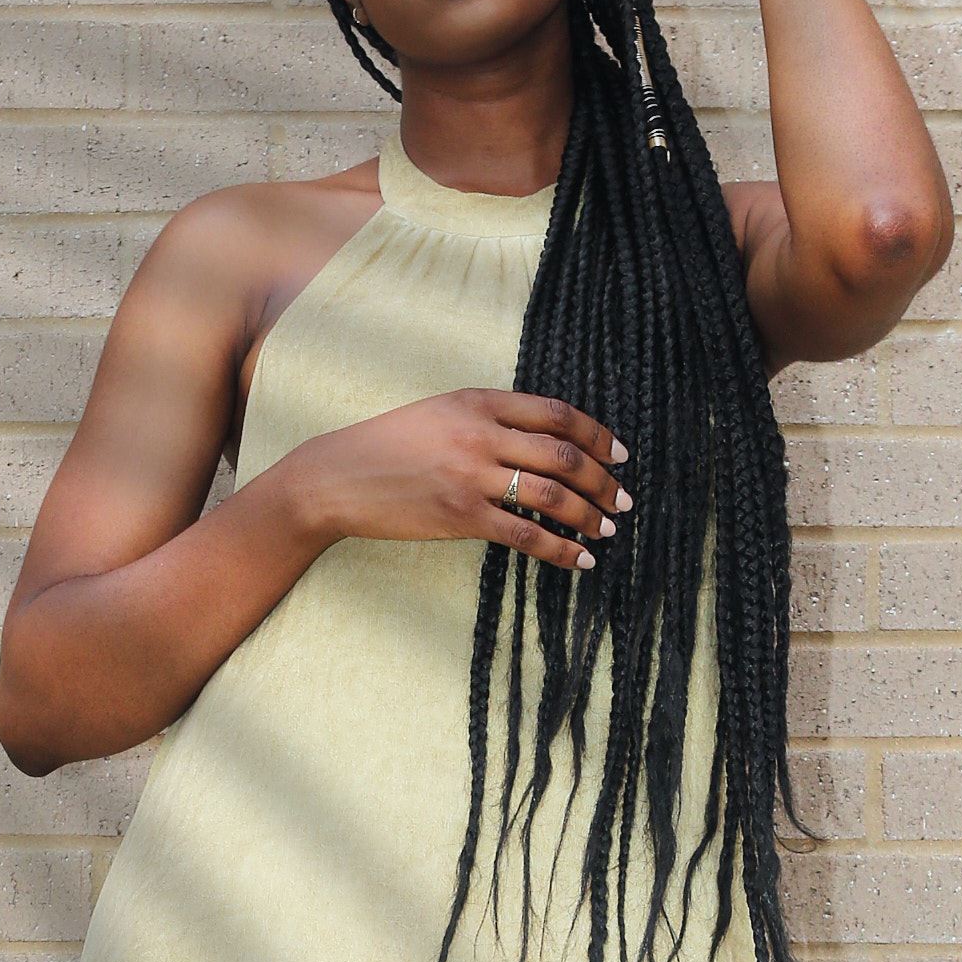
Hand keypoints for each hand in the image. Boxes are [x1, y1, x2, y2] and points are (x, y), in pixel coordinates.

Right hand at [285, 389, 632, 573]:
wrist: (338, 477)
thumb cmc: (389, 444)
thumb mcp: (440, 412)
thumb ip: (488, 417)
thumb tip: (545, 440)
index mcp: (478, 401)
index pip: (556, 414)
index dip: (597, 435)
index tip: (619, 453)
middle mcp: (479, 434)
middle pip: (564, 456)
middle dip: (603, 480)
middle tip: (624, 499)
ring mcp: (471, 477)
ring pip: (552, 496)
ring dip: (589, 515)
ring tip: (608, 529)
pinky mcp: (461, 517)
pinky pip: (525, 535)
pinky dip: (560, 550)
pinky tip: (580, 561)